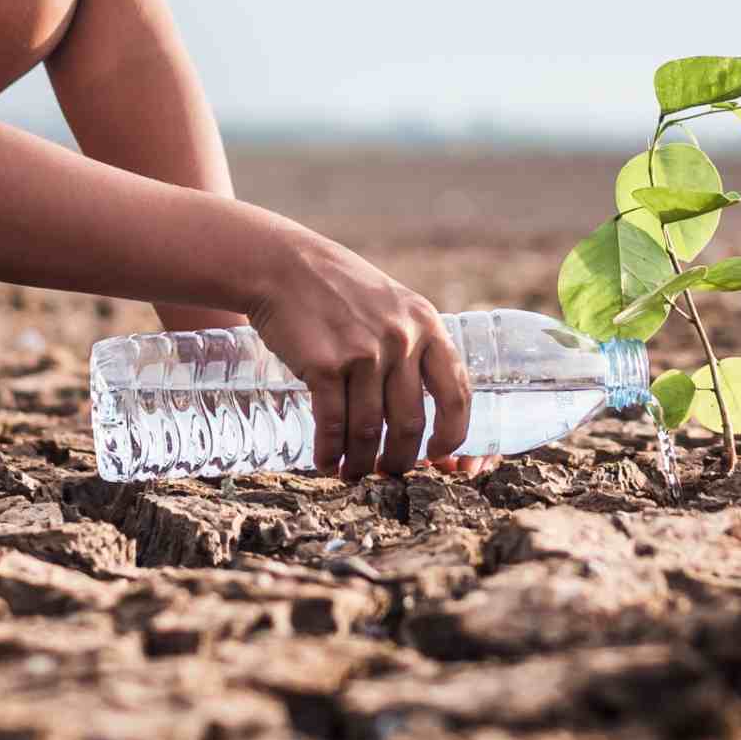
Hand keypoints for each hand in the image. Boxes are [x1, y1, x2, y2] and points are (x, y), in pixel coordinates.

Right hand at [244, 230, 472, 480]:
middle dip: (399, 459)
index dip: (452, 434)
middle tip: (386, 472)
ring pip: (368, 429)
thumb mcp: (393, 306)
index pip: (457, 393)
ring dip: (359, 462)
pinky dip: (328, 451)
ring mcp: (363, 353)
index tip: (438, 454)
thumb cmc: (339, 290)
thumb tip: (421, 407)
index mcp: (427, 326)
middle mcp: (401, 340)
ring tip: (352, 473)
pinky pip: (332, 423)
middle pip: (409, 422)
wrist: (284, 266)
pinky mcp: (325, 365)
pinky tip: (324, 461)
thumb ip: (413, 344)